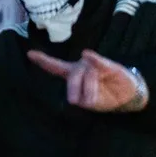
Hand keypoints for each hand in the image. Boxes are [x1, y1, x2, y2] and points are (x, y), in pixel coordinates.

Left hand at [29, 49, 148, 111]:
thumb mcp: (91, 102)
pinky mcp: (108, 65)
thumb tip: (84, 94)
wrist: (126, 97)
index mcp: (72, 75)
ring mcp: (93, 65)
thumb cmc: (104, 98)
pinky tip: (87, 54)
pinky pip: (98, 62)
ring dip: (91, 89)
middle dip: (73, 89)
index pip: (55, 67)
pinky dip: (93, 59)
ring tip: (94, 100)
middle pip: (72, 76)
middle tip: (74, 102)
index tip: (30, 53)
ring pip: (87, 76)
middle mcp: (80, 68)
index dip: (44, 60)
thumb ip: (84, 99)